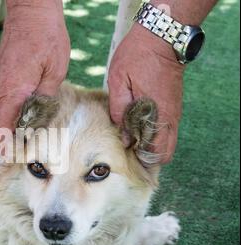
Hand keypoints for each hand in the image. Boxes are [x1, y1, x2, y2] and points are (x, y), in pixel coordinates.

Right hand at [0, 0, 69, 145]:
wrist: (29, 13)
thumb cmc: (45, 37)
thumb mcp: (55, 69)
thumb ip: (46, 96)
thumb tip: (42, 117)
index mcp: (13, 90)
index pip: (1, 126)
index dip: (1, 145)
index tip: (5, 159)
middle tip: (3, 158)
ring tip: (6, 145)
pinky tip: (9, 123)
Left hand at [108, 23, 184, 163]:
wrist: (161, 37)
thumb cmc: (136, 57)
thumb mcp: (118, 81)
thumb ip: (120, 110)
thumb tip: (123, 136)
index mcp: (158, 113)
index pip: (156, 152)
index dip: (140, 158)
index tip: (125, 153)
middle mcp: (170, 117)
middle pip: (165, 152)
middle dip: (147, 156)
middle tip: (128, 150)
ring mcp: (174, 112)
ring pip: (167, 142)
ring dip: (151, 145)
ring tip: (131, 139)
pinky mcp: (173, 106)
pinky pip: (167, 130)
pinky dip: (155, 134)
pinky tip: (138, 127)